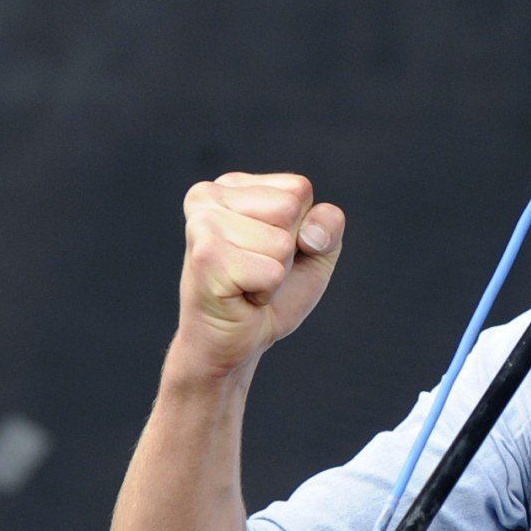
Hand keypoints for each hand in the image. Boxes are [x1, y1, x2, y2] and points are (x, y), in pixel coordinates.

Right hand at [169, 171, 344, 381]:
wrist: (233, 345)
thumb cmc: (270, 296)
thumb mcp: (314, 253)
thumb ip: (328, 226)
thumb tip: (311, 233)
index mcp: (231, 185)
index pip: (298, 189)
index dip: (300, 230)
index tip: (267, 252)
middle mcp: (208, 196)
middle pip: (290, 209)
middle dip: (287, 252)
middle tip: (256, 272)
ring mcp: (203, 224)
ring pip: (281, 243)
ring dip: (275, 275)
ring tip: (247, 284)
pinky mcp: (206, 258)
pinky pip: (272, 272)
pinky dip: (266, 293)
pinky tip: (240, 297)